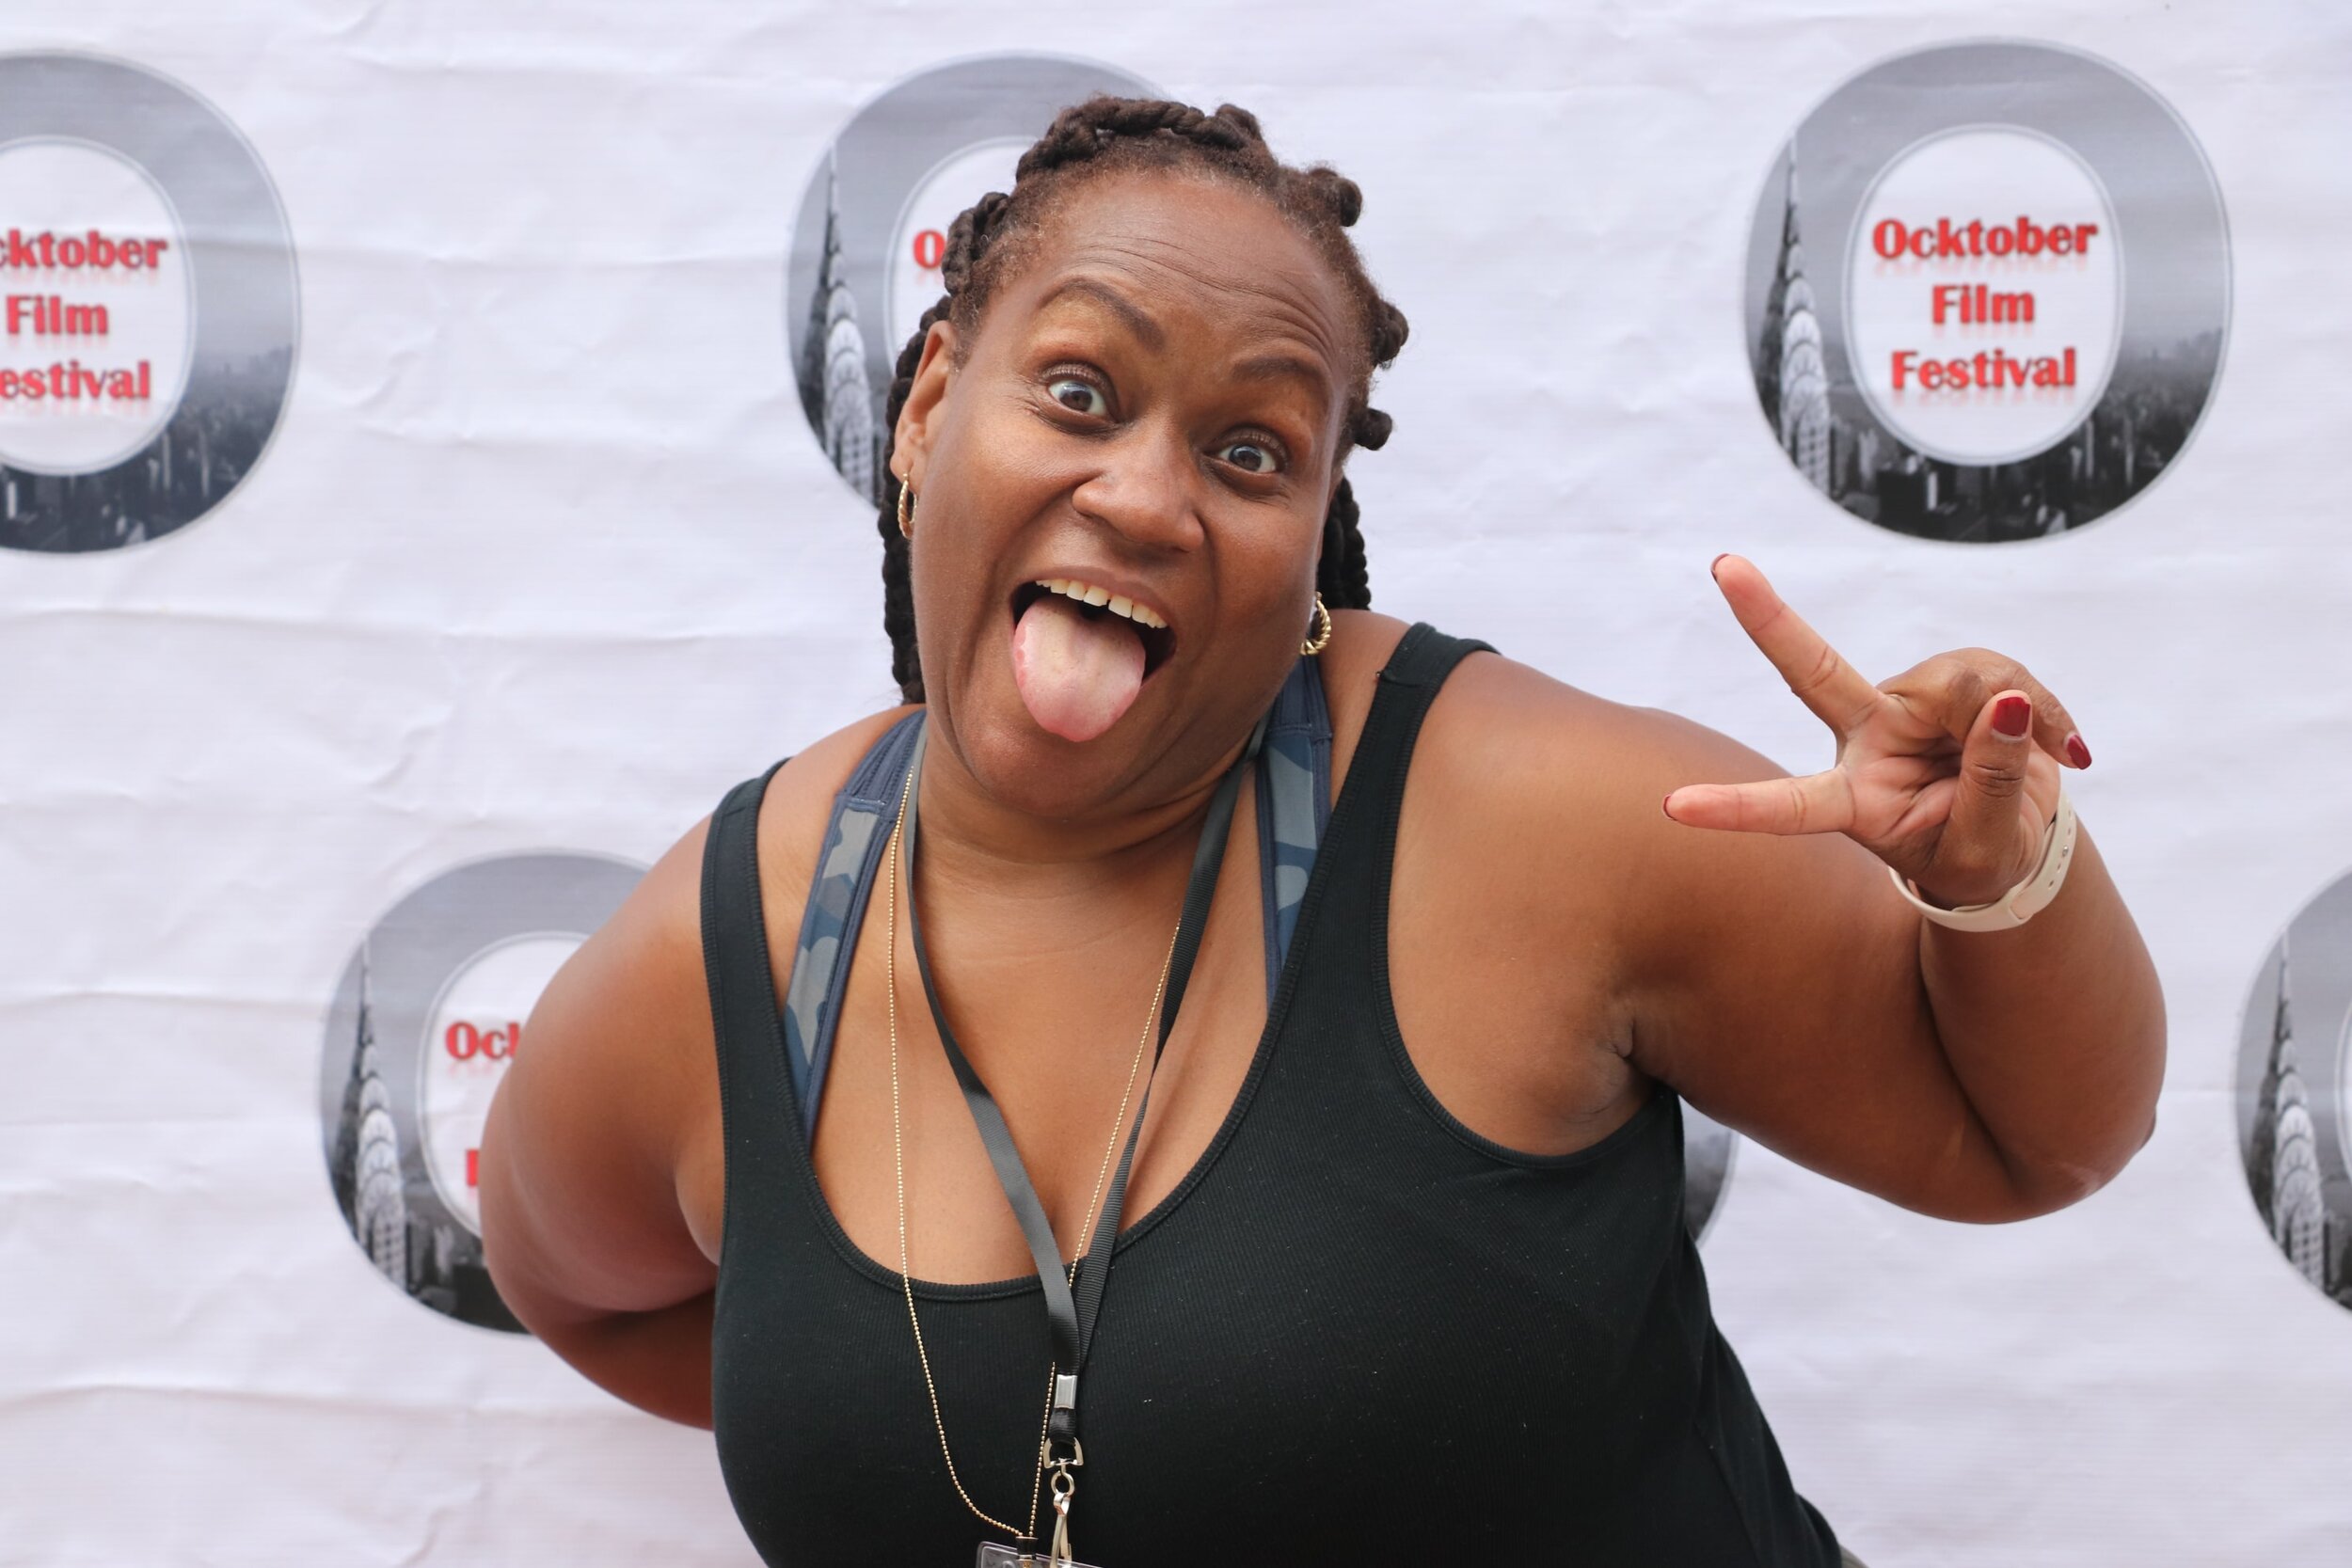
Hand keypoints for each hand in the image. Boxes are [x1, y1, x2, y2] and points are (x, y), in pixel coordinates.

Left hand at [1662, 555, 2088, 908]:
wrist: (2014, 836)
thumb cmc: (1979, 857)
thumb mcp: (1987, 852)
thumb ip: (1993, 787)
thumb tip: (2004, 706)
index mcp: (1852, 801)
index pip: (1787, 806)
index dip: (1735, 808)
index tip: (1673, 807)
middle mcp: (1864, 741)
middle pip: (1814, 673)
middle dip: (1766, 619)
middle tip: (1723, 567)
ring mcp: (1903, 705)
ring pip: (1959, 680)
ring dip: (2016, 717)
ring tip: (2038, 762)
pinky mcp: (1950, 681)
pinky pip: (2001, 674)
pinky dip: (2039, 709)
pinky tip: (2056, 744)